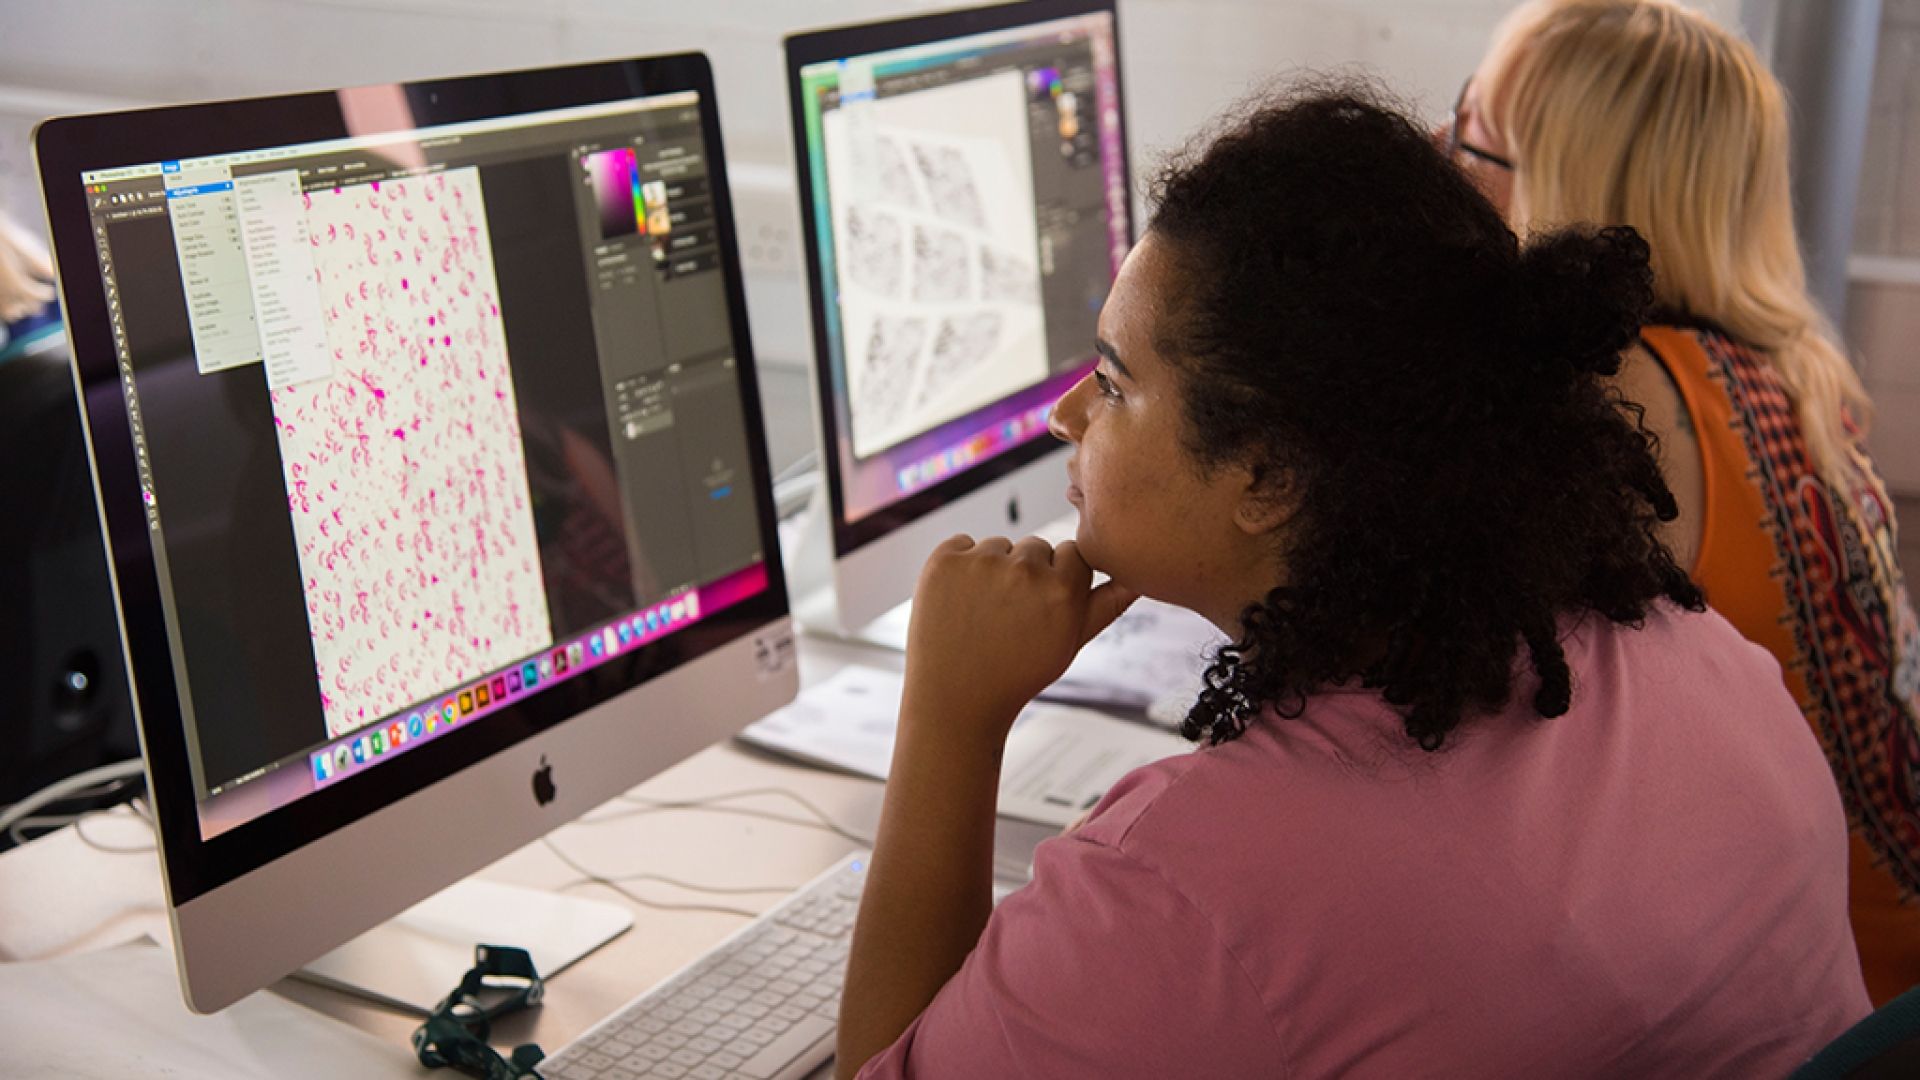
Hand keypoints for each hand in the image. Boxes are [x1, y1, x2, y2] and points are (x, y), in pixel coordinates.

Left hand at [901, 535, 1136, 743]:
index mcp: (1062, 589)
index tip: (1043, 609)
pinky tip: (959, 603)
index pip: (1073, 553)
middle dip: (1027, 574)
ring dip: (993, 569)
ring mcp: (980, 563)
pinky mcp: (944, 561)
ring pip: (999, 545)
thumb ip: (1108, 604)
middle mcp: (1024, 570)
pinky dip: (959, 568)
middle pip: (1035, 547)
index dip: (1058, 581)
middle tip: (1011, 617)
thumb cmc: (1018, 673)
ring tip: (983, 614)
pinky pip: (961, 545)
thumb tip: (1140, 576)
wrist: (955, 700)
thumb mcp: (1071, 642)